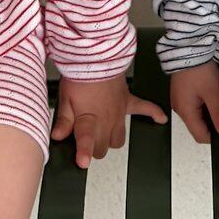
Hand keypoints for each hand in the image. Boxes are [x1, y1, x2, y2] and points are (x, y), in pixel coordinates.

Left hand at [51, 72, 167, 168]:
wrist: (96, 56)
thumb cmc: (80, 75)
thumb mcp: (65, 98)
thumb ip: (63, 121)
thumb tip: (57, 137)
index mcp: (89, 119)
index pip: (86, 142)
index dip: (84, 154)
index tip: (83, 162)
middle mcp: (106, 119)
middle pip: (103, 149)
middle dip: (93, 148)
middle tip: (83, 140)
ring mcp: (119, 112)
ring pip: (118, 139)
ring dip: (110, 140)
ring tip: (101, 134)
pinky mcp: (127, 101)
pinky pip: (145, 108)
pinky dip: (153, 113)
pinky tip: (160, 119)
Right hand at [168, 60, 218, 142]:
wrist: (188, 47)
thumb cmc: (199, 68)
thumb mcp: (213, 92)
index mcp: (185, 111)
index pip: (200, 136)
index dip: (215, 137)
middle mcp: (179, 108)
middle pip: (198, 126)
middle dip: (212, 124)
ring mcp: (179, 99)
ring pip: (197, 115)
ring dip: (208, 113)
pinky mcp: (182, 92)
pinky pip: (194, 105)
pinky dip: (204, 104)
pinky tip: (212, 95)